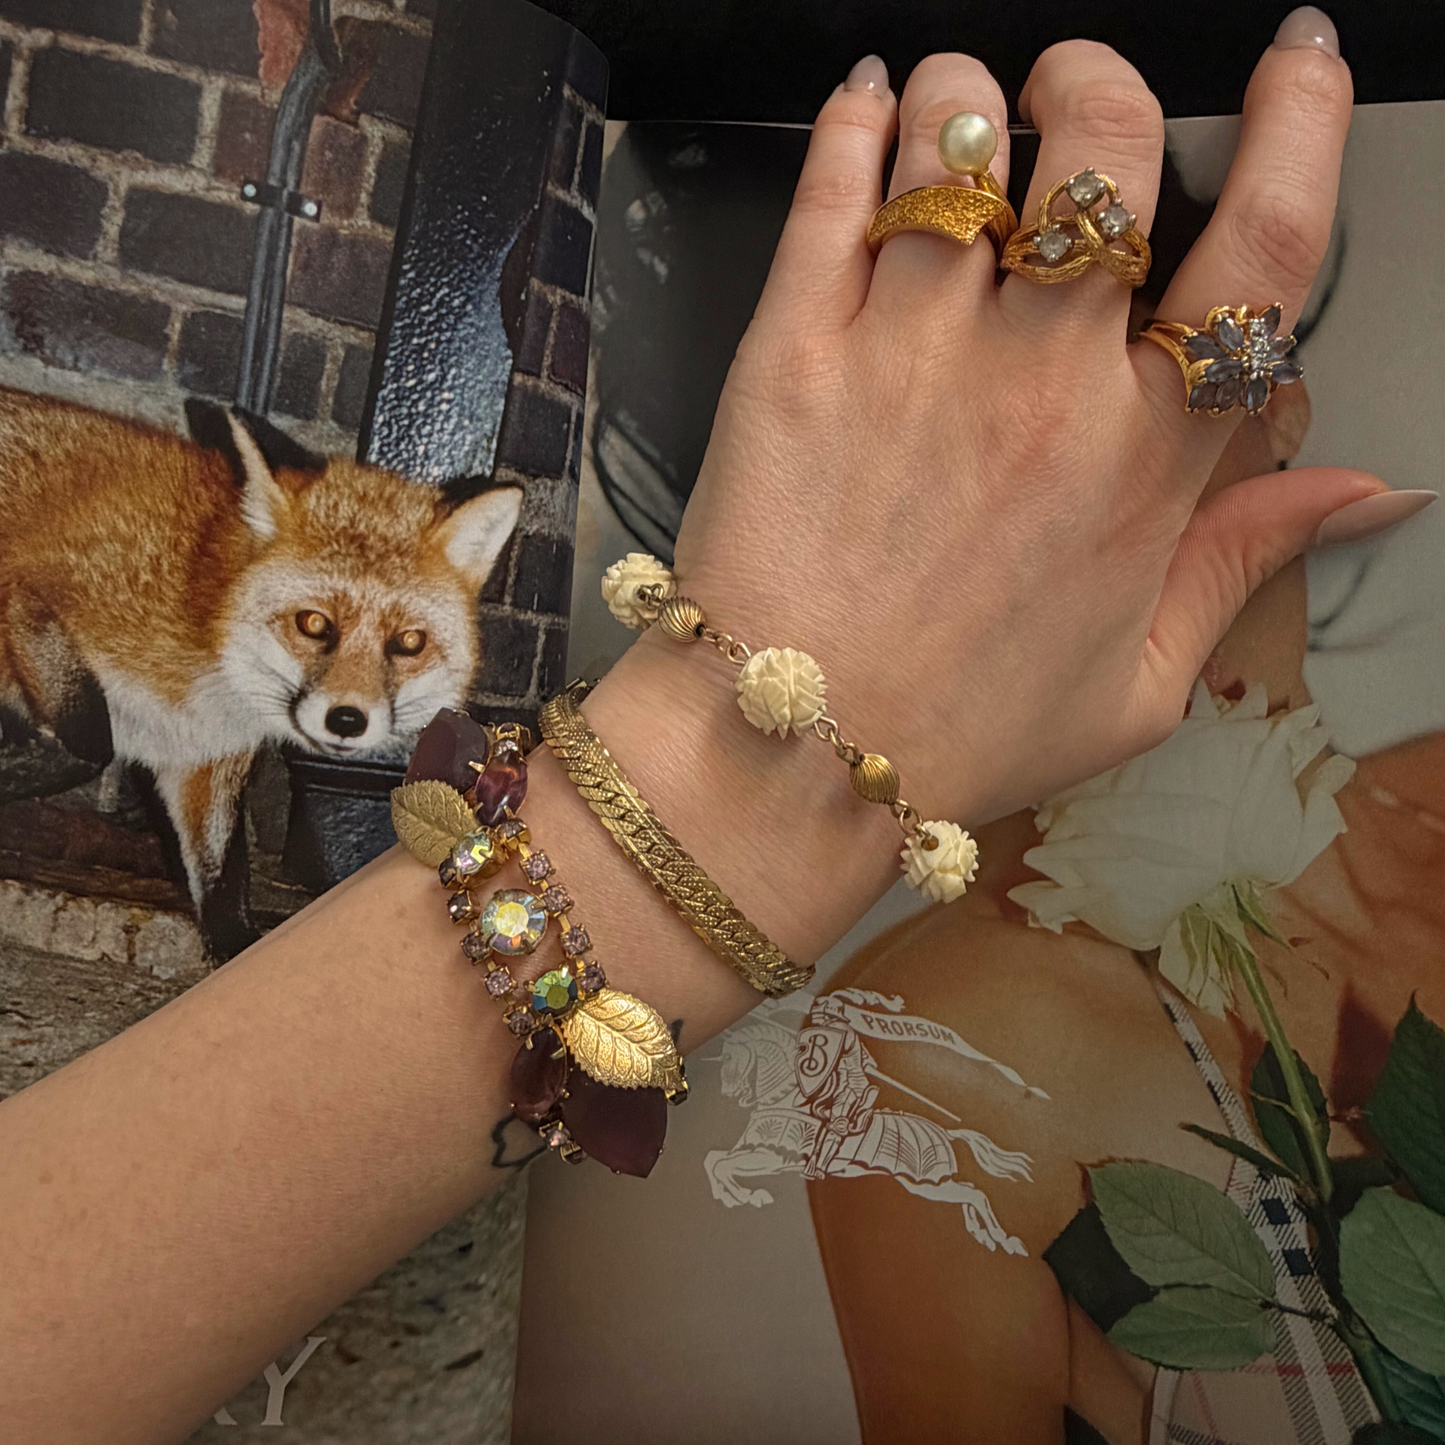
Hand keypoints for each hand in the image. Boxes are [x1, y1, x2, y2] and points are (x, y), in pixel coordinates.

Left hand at [650, 19, 1368, 827]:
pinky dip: (855, 120)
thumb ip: (1244, 562)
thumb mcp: (1137, 684)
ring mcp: (911, 357)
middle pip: (1112, 150)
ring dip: (972, 92)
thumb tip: (1365, 492)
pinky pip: (833, 190)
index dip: (1301, 127)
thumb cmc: (958, 730)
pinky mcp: (794, 353)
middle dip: (1107, 81)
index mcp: (1141, 461)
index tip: (1298, 66)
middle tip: (1077, 91)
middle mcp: (1038, 384)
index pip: (1262, 249)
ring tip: (959, 106)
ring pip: (961, 143)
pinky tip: (867, 104)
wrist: (791, 759)